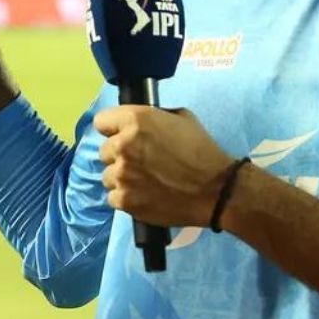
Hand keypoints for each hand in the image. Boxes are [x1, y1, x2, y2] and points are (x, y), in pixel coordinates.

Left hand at [96, 106, 233, 227]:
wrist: (216, 190)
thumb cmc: (202, 150)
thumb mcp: (181, 118)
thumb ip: (153, 117)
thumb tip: (140, 122)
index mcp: (135, 121)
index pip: (102, 122)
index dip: (113, 129)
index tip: (123, 136)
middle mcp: (122, 146)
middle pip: (104, 151)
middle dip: (120, 155)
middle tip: (142, 162)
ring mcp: (121, 175)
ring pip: (107, 175)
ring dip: (122, 178)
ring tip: (144, 182)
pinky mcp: (125, 200)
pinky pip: (113, 197)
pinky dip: (126, 198)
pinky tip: (144, 196)